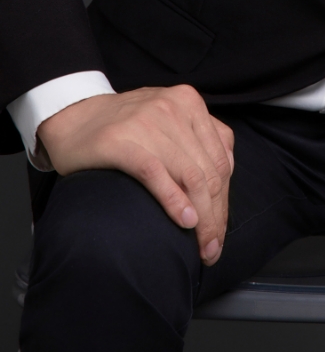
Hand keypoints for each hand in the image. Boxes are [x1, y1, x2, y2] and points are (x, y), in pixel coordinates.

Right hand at [37, 85, 234, 265]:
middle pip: (208, 172)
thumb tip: (224, 181)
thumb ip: (197, 139)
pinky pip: (155, 173)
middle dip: (215, 216)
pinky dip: (174, 200)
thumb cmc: (124, 128)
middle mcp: (173, 108)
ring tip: (201, 247)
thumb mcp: (168, 120)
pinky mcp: (120, 141)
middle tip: (211, 248)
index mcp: (190, 102)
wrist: (73, 116)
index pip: (220, 160)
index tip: (219, 233)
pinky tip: (184, 222)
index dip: (224, 202)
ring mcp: (147, 122)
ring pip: (189, 175)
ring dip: (201, 218)